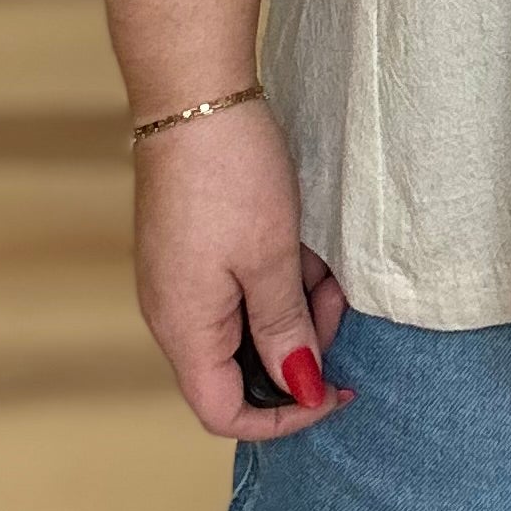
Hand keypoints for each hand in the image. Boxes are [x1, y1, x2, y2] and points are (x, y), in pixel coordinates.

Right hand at [132, 95, 354, 438]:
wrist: (194, 94)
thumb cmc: (231, 176)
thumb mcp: (271, 259)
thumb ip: (283, 331)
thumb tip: (299, 388)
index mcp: (184, 329)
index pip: (226, 412)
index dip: (284, 416)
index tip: (334, 389)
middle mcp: (175, 313)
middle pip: (239, 368)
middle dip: (297, 346)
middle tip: (335, 302)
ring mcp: (182, 278)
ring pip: (246, 323)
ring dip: (293, 304)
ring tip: (324, 265)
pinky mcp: (193, 247)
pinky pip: (240, 286)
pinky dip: (277, 275)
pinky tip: (303, 245)